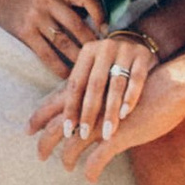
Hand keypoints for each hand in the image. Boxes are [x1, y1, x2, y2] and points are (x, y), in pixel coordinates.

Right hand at [0, 0, 105, 76]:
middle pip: (76, 24)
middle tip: (102, 57)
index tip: (106, 30)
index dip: (99, 13)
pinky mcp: (25, 33)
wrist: (5, 2)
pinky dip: (59, 67)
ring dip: (78, 58)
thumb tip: (104, 29)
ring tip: (89, 69)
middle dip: (91, 43)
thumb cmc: (40, 2)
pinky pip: (47, 54)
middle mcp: (47, 0)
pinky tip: (68, 75)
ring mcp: (35, 17)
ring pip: (63, 42)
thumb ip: (75, 4)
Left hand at [28, 31, 157, 169]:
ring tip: (107, 132)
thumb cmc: (114, 73)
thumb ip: (72, 97)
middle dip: (87, 113)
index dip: (68, 107)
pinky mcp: (145, 57)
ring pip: (115, 85)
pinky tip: (126, 114)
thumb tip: (35, 126)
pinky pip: (136, 79)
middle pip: (92, 86)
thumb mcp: (94, 77)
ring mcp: (125, 52)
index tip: (66, 130)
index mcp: (86, 54)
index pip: (73, 85)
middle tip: (82, 136)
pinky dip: (131, 97)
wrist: (149, 48)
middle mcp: (104, 49)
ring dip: (110, 111)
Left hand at [34, 52, 184, 178]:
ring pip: (74, 144)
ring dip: (67, 159)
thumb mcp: (120, 85)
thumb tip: (91, 103)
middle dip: (46, 141)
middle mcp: (93, 103)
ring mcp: (104, 120)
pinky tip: (91, 178)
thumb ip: (103, 95)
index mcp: (91, 89)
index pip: (57, 103)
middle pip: (59, 124)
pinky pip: (98, 159)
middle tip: (39, 156)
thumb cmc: (150, 87)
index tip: (28, 130)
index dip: (40, 117)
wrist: (175, 85)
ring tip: (66, 168)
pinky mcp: (118, 134)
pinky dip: (91, 170)